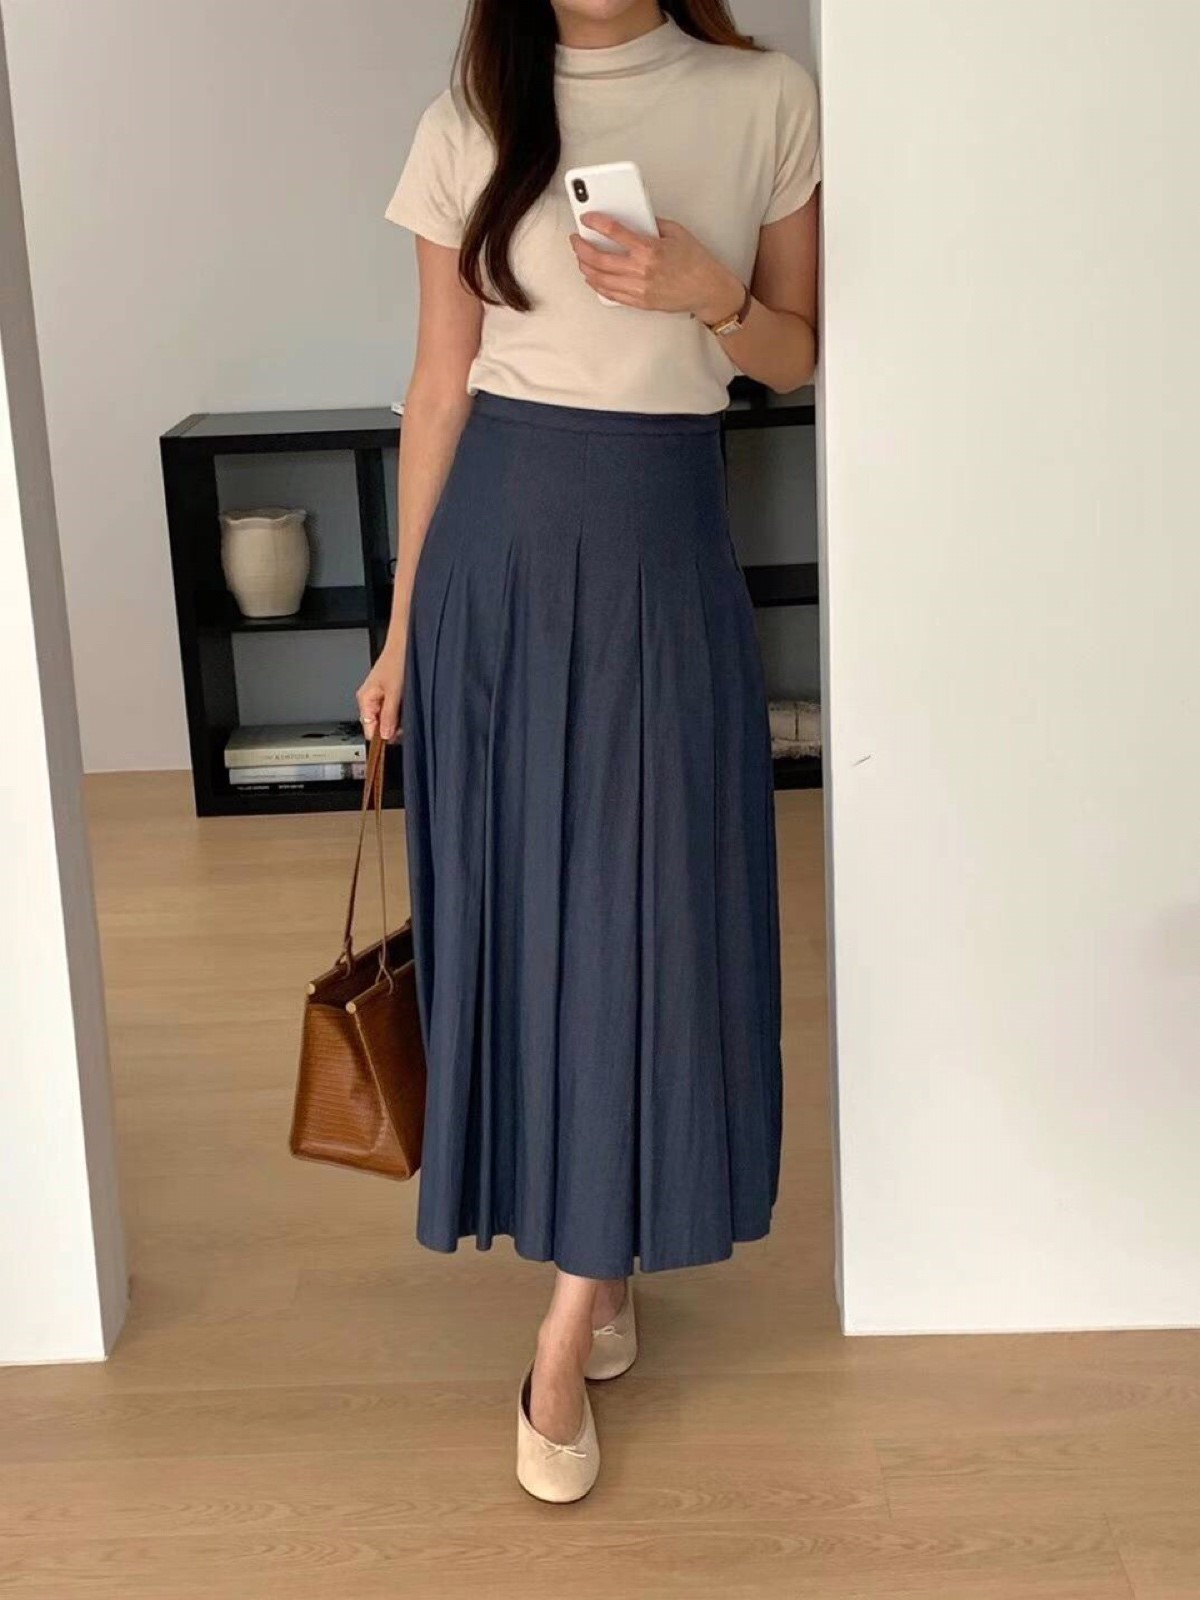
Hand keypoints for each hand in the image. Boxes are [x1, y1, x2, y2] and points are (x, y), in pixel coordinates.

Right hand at [356, 642, 405, 742]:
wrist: (405, 643)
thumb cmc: (397, 661)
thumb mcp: (394, 692)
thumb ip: (389, 716)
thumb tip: (385, 735)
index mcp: (365, 699)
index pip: (368, 729)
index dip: (382, 736)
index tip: (396, 736)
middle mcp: (369, 699)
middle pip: (378, 725)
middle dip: (392, 726)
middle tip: (405, 720)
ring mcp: (379, 696)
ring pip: (386, 718)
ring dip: (398, 718)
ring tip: (407, 707)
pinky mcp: (388, 693)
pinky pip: (392, 709)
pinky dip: (400, 710)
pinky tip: (407, 703)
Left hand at [570, 213, 743, 323]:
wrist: (707, 290)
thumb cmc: (695, 261)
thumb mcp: (676, 232)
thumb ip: (651, 224)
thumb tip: (631, 218)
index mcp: (650, 249)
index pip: (614, 232)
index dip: (596, 222)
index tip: (586, 218)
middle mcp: (641, 270)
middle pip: (599, 258)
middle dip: (581, 247)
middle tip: (576, 240)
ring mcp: (638, 289)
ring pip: (600, 279)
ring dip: (585, 267)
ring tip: (580, 258)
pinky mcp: (639, 302)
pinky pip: (610, 294)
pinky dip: (597, 284)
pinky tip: (592, 276)